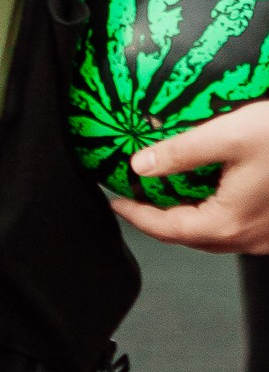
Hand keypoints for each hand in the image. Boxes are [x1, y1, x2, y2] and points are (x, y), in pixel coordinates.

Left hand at [109, 99, 268, 251]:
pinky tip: (208, 197)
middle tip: (135, 200)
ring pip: (212, 235)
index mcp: (228, 223)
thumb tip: (142, 164)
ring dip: (186, 219)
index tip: (117, 203)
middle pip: (188, 237)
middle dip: (157, 220)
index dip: (137, 216)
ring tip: (165, 198)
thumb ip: (182, 151)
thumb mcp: (230, 134)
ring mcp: (263, 236)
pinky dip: (213, 215)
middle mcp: (247, 237)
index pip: (167, 229)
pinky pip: (235, 227)